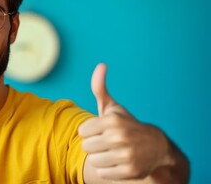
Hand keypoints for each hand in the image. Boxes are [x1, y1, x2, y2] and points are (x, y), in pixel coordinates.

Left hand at [79, 63, 170, 179]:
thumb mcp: (112, 108)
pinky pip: (103, 173)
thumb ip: (100, 88)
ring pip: (93, 161)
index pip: (82, 131)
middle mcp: (119, 137)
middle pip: (86, 147)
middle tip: (107, 143)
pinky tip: (118, 162)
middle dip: (94, 145)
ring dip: (100, 158)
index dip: (90, 132)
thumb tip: (101, 65)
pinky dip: (109, 170)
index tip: (101, 131)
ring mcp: (126, 155)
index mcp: (112, 121)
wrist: (156, 147)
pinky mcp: (130, 171)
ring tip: (113, 152)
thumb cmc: (126, 125)